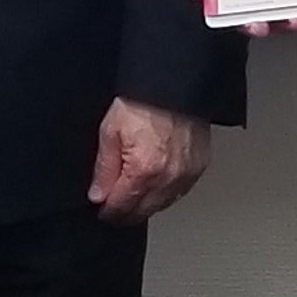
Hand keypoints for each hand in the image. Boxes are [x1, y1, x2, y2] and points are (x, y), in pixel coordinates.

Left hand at [89, 98, 212, 223]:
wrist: (172, 84)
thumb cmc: (143, 101)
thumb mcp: (110, 131)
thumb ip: (104, 169)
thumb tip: (98, 194)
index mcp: (144, 170)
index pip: (122, 207)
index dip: (108, 212)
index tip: (103, 210)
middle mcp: (168, 177)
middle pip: (143, 212)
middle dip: (126, 212)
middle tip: (114, 207)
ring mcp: (187, 174)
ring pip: (162, 205)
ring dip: (146, 205)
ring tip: (133, 196)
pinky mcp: (199, 167)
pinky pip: (180, 192)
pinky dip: (165, 193)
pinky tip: (155, 186)